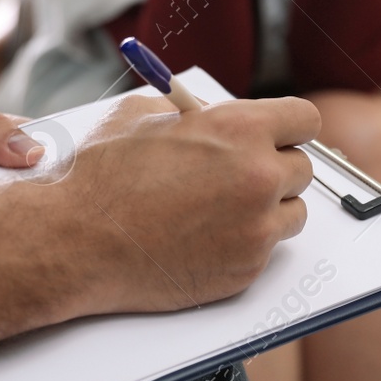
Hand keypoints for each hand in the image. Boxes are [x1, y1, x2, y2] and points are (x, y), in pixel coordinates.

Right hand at [38, 94, 317, 314]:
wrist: (75, 240)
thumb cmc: (102, 176)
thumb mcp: (144, 114)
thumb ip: (195, 111)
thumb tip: (215, 114)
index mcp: (240, 129)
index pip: (305, 119)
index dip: (289, 126)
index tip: (280, 135)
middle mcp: (258, 177)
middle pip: (302, 168)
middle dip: (275, 168)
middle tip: (243, 174)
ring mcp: (256, 228)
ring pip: (293, 212)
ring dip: (268, 209)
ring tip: (222, 208)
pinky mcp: (246, 269)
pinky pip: (266, 249)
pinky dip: (244, 243)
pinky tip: (205, 236)